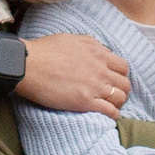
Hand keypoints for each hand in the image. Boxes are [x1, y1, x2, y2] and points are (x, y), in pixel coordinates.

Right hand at [2, 33, 131, 116]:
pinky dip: (112, 114)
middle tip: (112, 94)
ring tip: (110, 106)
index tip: (112, 79)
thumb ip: (91, 44)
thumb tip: (101, 51)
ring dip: (118, 102)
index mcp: (98, 53)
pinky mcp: (86, 102)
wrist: (28, 65)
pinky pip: (111, 112)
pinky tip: (106, 115)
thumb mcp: (72, 39)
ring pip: (121, 98)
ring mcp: (95, 87)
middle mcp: (101, 70)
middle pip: (125, 83)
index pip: (123, 66)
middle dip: (121, 89)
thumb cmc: (44, 50)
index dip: (120, 74)